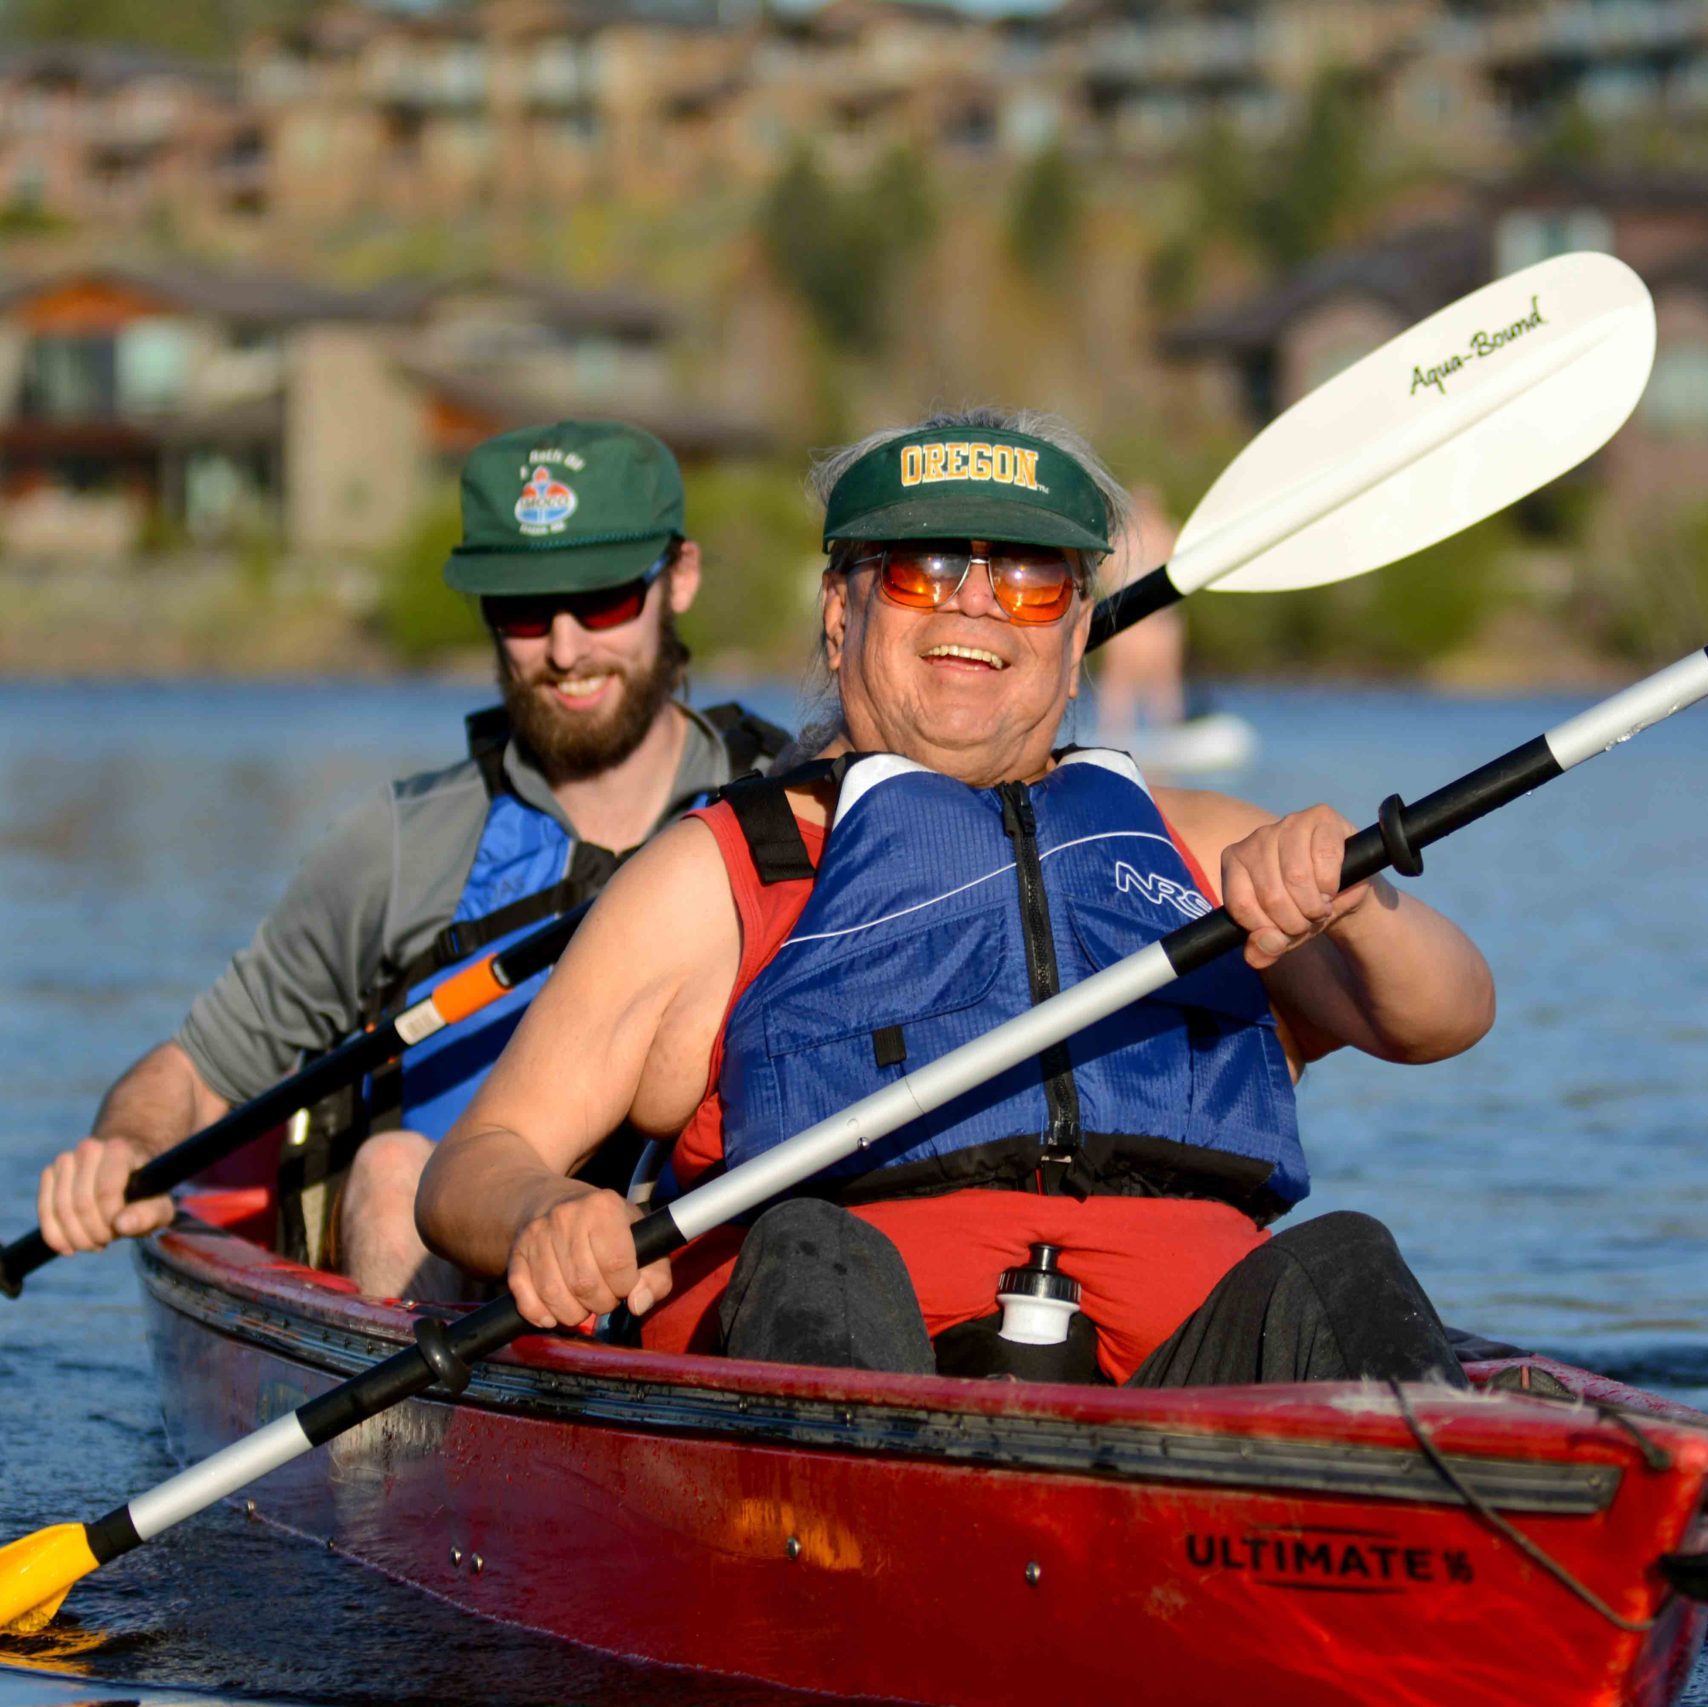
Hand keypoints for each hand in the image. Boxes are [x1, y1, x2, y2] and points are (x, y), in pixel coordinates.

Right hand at [38, 1136, 173, 1254]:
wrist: (127, 1172)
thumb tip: (122, 1225)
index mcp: (119, 1149)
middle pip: (81, 1204)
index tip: (120, 1232)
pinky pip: (44, 1211)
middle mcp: (90, 1148)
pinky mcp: (50, 1173)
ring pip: (60, 1210)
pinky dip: (55, 1236)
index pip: (105, 1192)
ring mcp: (66, 1159)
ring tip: (95, 1242)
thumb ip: (149, 1214)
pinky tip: (69, 1247)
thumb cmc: (146, 1192)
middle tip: (108, 1240)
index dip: (110, 1221)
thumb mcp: (160, 1205)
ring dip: (76, 1238)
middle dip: (94, 1233)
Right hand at [507, 1187, 672, 1330]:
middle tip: (604, 1298)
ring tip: (583, 1306)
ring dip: (572, 1314)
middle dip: (600, 1304)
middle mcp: (567, 1216)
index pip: (617, 1264)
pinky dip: (539, 1314)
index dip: (625, 1287)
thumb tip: (638, 1304)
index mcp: (604, 1207)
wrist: (553, 1201)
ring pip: (554, 1294)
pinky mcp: (516, 1252)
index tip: (624, 1286)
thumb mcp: (641, 1239)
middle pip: (585, 1284)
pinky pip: (524, 1296)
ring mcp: (538, 1234)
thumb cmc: (606, 1227)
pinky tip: (553, 1314)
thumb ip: (655, 1275)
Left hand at [1219, 805, 1369, 970]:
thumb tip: (1257, 954)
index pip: (1240, 905)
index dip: (1266, 930)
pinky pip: (1324, 859)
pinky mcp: (1320, 817)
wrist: (1344, 887)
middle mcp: (1256, 838)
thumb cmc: (1303, 907)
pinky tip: (1331, 888)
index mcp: (1234, 861)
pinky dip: (1331, 885)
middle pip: (1270, 895)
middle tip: (1308, 921)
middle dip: (1295, 921)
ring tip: (1320, 907)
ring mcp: (1287, 823)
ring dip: (1315, 905)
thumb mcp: (1281, 933)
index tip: (1282, 934)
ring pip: (1296, 878)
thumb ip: (1264, 948)